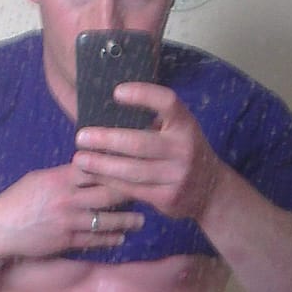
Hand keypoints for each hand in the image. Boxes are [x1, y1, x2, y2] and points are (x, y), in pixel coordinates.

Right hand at [4, 162, 141, 256]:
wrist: (1, 228)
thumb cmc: (19, 200)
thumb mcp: (39, 179)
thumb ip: (65, 175)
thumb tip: (88, 169)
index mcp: (60, 178)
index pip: (95, 168)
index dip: (116, 167)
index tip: (133, 165)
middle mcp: (68, 199)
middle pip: (108, 193)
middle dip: (130, 193)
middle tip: (146, 193)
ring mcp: (69, 221)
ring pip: (106, 220)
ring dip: (126, 221)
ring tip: (140, 220)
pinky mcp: (67, 241)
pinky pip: (94, 240)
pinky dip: (110, 239)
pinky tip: (120, 237)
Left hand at [74, 84, 222, 222]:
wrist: (211, 191)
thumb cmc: (184, 151)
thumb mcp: (179, 130)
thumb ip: (155, 121)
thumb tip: (108, 107)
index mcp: (186, 124)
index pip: (167, 102)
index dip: (143, 94)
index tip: (116, 92)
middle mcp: (184, 148)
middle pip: (139, 142)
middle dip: (106, 139)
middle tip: (81, 136)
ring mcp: (177, 176)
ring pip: (132, 170)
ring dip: (101, 165)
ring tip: (79, 159)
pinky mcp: (168, 198)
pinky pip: (133, 189)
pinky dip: (110, 182)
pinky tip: (94, 175)